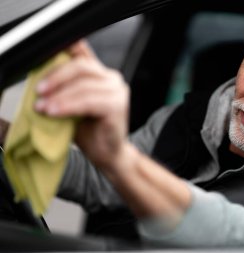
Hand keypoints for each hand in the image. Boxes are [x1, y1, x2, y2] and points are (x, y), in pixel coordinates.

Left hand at [35, 40, 129, 169]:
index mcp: (101, 74)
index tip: (43, 58)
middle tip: (39, 91)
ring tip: (43, 107)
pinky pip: (89, 101)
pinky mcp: (118, 106)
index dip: (65, 48)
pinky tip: (55, 112)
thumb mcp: (72, 104)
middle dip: (56, 77)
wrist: (107, 153)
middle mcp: (112, 79)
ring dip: (59, 96)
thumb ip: (65, 88)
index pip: (82, 53)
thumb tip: (41, 79)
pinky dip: (69, 106)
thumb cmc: (90, 131)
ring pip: (83, 85)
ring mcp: (118, 91)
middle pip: (81, 66)